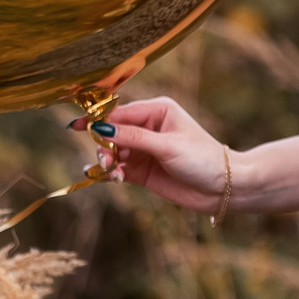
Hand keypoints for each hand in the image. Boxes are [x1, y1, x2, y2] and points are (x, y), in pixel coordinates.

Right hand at [70, 98, 236, 213]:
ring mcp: (144, 149)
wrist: (223, 188)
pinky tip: (113, 178)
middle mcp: (148, 127)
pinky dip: (111, 173)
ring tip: (112, 172)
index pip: (120, 112)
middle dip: (104, 145)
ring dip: (107, 161)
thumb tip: (101, 128)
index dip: (97, 120)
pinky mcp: (142, 170)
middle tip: (105, 160)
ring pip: (113, 151)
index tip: (75, 127)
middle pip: (112, 132)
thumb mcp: (167, 146)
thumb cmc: (202, 159)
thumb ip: (133, 138)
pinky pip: (117, 168)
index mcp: (157, 110)